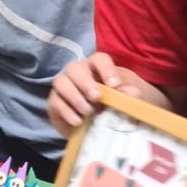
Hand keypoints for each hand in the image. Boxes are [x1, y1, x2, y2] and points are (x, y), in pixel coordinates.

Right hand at [46, 52, 166, 137]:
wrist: (104, 128)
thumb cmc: (118, 105)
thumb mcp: (130, 99)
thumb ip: (132, 94)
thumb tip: (131, 92)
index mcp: (97, 68)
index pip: (99, 59)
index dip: (105, 69)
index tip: (114, 85)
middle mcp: (78, 74)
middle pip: (74, 67)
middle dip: (84, 82)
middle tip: (97, 97)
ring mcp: (64, 88)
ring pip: (60, 82)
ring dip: (74, 96)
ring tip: (89, 112)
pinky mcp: (55, 104)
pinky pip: (55, 102)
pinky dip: (66, 112)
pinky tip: (79, 122)